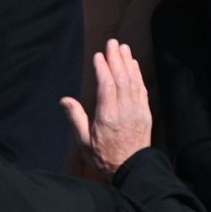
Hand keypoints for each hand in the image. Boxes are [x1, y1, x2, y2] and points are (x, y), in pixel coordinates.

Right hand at [61, 39, 153, 176]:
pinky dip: (138, 75)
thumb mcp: (83, 141)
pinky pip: (142, 90)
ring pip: (134, 82)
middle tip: (112, 43)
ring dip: (128, 63)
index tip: (99, 55)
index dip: (103, 69)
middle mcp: (125, 111)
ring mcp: (138, 111)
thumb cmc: (104, 156)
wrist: (132, 168)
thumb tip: (65, 99)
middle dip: (117, 59)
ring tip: (123, 48)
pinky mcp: (145, 113)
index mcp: (108, 117)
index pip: (107, 86)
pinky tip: (133, 65)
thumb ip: (76, 118)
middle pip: (122, 79)